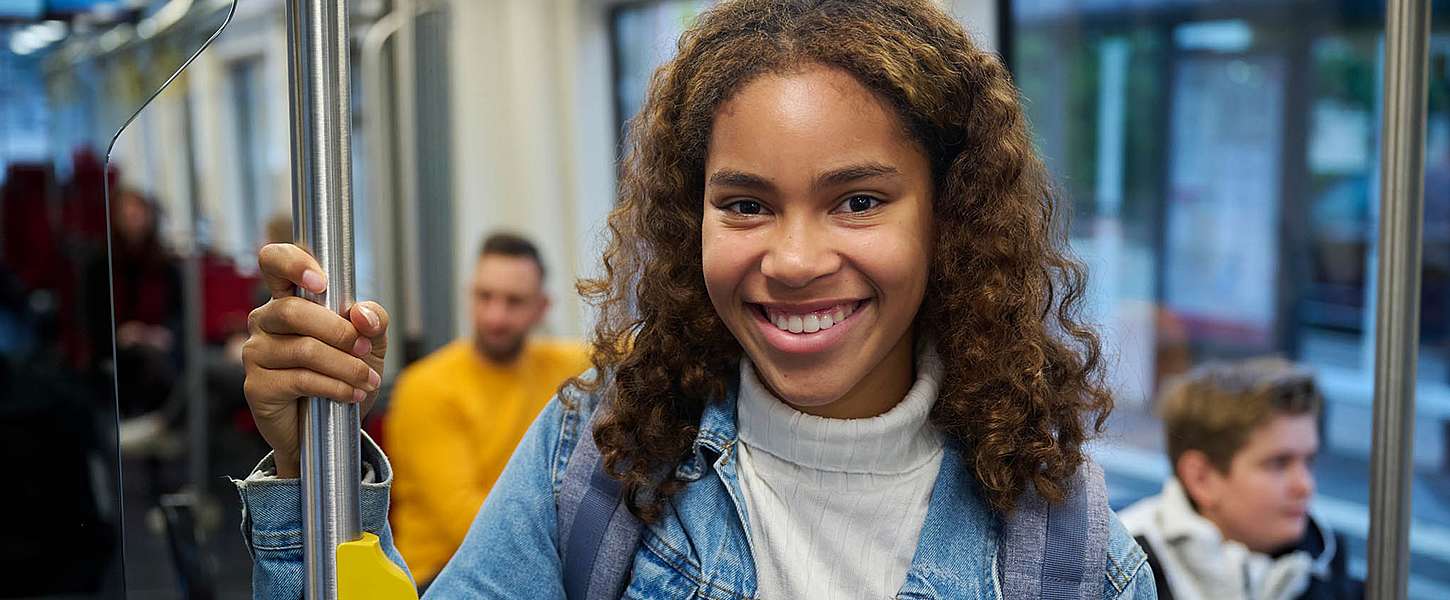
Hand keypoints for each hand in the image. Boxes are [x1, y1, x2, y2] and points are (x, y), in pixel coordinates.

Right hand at [242, 243, 389, 477]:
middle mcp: (265, 321)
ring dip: (345, 366)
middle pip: (293, 311)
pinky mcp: (256, 386)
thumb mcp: (370, 342)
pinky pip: (300, 380)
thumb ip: (373, 319)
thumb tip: (361, 314)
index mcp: (288, 298)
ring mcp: (256, 353)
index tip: (321, 282)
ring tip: (367, 380)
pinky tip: (352, 396)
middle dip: (339, 331)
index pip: (274, 261)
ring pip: (304, 350)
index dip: (292, 263)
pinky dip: (336, 387)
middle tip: (364, 349)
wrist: (332, 428)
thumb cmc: (346, 373)